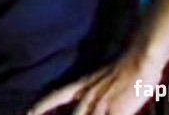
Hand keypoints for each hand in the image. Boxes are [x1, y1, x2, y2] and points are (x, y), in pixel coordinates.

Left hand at [28, 52, 163, 114]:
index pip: (56, 95)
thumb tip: (90, 100)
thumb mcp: (102, 78)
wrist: (139, 59)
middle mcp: (88, 95)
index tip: (28, 112)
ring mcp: (101, 104)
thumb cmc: (126, 66)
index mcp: (83, 84)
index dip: (42, 106)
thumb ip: (94, 90)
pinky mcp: (115, 111)